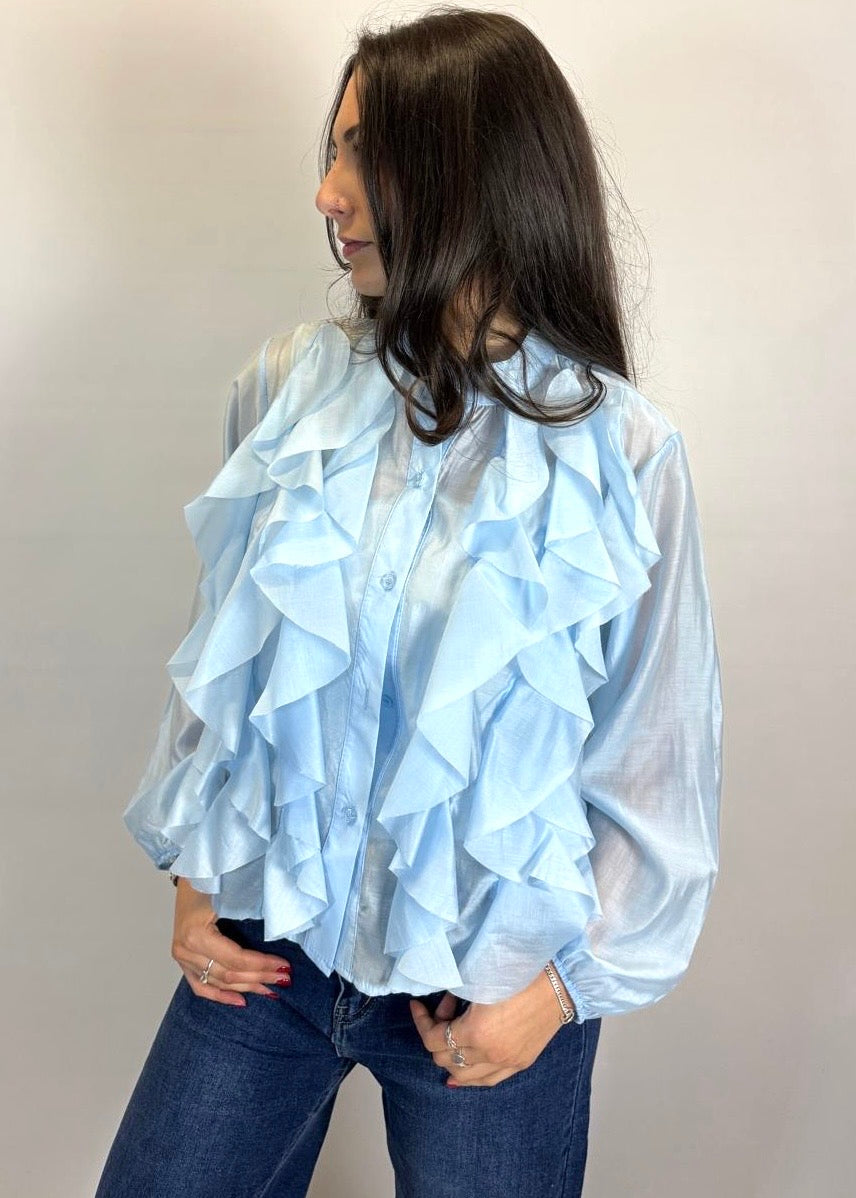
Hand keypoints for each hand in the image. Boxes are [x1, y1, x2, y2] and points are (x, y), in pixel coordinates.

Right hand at [171, 878, 292, 1006]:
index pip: (236, 959)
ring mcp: (181, 957)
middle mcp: (185, 949)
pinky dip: (220, 995)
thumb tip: (280, 934)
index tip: (284, 966)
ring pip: (218, 981)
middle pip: (228, 973)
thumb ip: (250, 915)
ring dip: (247, 987)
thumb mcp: (231, 893)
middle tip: (284, 979)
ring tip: (270, 990)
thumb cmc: (214, 876)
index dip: (262, 965)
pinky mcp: (182, 960)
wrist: (193, 867)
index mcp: (196, 934)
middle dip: (259, 977)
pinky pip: (200, 986)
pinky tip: (240, 1001)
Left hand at [409, 968, 572, 1087]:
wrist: (561, 980)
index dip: (421, 1021)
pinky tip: (464, 1065)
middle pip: (444, 1059)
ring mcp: (507, 1063)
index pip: (433, 1040)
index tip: (418, 1005)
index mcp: (476, 1032)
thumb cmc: (520, 971)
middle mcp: (490, 1054)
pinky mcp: (521, 1064)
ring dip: (452, 1055)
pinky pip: (487, 1080)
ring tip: (456, 1031)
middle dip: (437, 1033)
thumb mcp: (480, 979)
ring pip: (464, 1076)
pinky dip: (470, 1074)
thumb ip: (455, 997)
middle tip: (447, 1007)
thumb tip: (440, 1006)